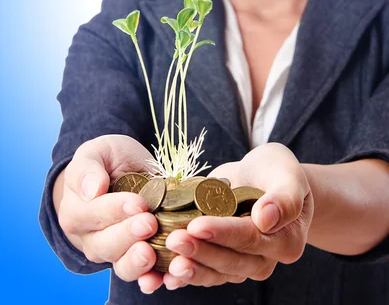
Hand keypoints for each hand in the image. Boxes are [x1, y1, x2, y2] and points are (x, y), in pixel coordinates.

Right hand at [57, 135, 163, 289]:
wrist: (119, 173)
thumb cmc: (107, 160)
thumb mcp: (96, 152)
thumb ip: (88, 168)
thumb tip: (92, 190)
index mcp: (76, 209)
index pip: (93, 213)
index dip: (116, 210)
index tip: (137, 203)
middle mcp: (90, 237)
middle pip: (106, 244)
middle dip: (129, 235)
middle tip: (149, 223)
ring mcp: (112, 251)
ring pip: (120, 264)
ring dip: (136, 263)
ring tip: (150, 253)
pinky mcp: (134, 259)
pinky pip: (141, 275)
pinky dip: (151, 279)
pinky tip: (163, 277)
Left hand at [159, 143, 313, 290]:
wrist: (263, 178)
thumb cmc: (277, 171)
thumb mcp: (287, 174)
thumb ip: (284, 197)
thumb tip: (266, 219)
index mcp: (284, 241)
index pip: (249, 238)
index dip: (222, 233)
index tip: (197, 225)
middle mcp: (264, 259)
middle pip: (229, 261)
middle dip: (200, 252)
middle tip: (173, 240)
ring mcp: (241, 264)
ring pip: (214, 273)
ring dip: (189, 268)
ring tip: (165, 263)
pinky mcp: (221, 261)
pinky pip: (203, 272)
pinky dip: (182, 276)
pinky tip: (161, 275)